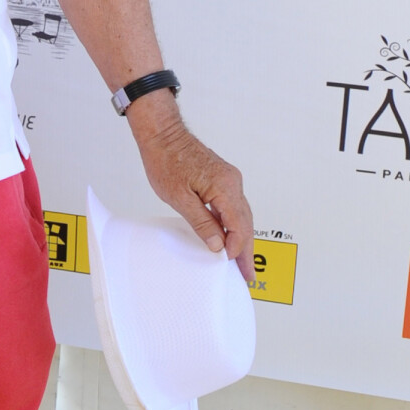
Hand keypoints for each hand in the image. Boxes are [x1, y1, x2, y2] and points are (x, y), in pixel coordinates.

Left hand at [128, 95, 254, 281]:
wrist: (162, 135)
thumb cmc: (166, 160)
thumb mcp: (179, 198)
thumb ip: (201, 222)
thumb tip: (217, 244)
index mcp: (224, 187)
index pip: (239, 226)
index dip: (236, 248)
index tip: (231, 266)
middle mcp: (232, 182)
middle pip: (245, 223)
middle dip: (246, 250)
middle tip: (247, 274)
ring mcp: (229, 180)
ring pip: (241, 215)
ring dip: (241, 239)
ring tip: (240, 262)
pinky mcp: (222, 179)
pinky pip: (233, 206)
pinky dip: (233, 224)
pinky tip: (228, 238)